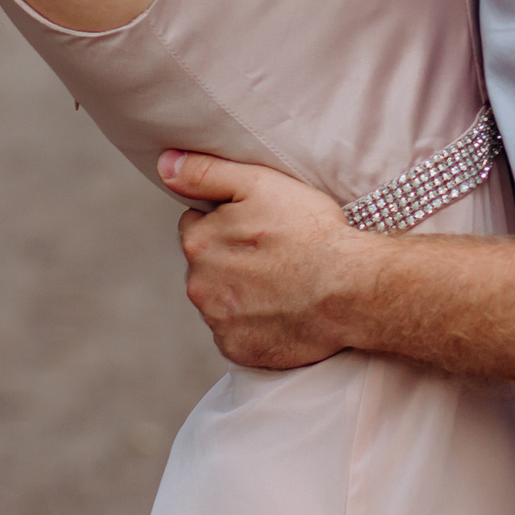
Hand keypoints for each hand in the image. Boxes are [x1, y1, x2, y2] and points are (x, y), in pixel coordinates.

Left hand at [162, 149, 370, 370]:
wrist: (350, 288)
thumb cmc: (310, 232)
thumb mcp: (259, 183)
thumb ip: (205, 173)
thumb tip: (165, 164)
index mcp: (198, 243)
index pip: (195, 225)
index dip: (226, 221)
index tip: (256, 224)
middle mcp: (199, 286)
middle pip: (206, 265)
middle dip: (229, 258)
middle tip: (272, 253)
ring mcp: (219, 323)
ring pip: (220, 300)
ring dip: (240, 292)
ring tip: (281, 282)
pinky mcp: (240, 350)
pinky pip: (238, 333)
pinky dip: (254, 324)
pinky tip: (282, 310)